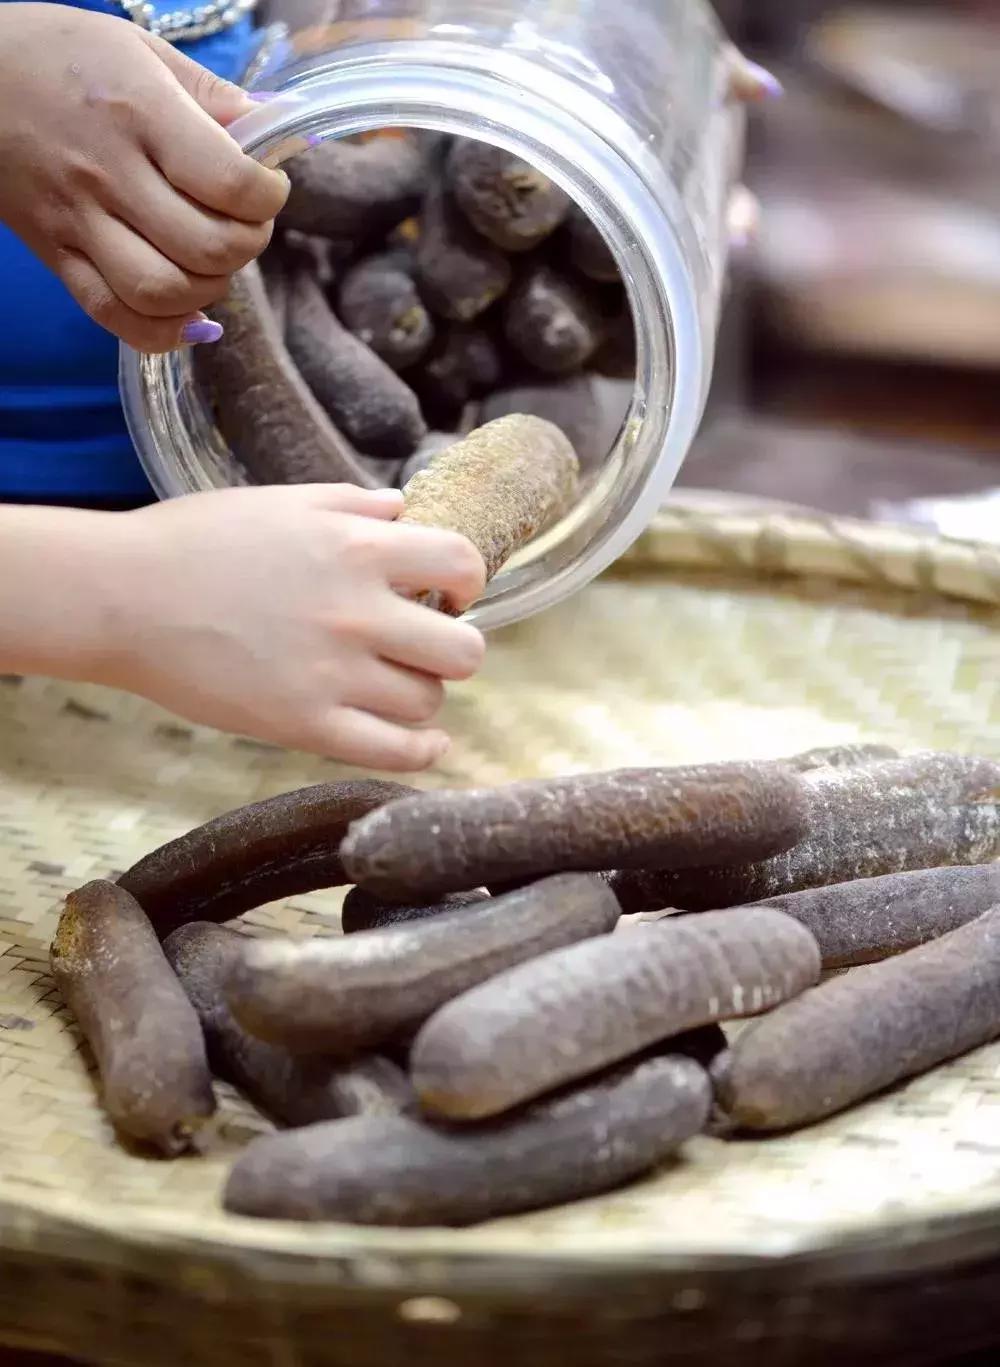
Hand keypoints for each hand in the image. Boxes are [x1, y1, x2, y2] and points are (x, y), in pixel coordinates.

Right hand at [0, 4, 287, 351]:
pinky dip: (164, 332)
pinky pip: (117, 319)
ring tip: (211, 260)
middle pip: (206, 249)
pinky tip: (189, 314)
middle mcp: (108, 174)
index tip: (268, 185)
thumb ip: (213, 95)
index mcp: (138, 113)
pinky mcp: (56, 256)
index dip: (268, 196)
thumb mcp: (140, 49)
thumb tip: (278, 128)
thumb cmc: (59, 56)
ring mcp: (77, 222)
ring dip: (207, 289)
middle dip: (247, 245)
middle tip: (243, 224)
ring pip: (163, 293)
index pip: (232, 183)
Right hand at [97, 485, 486, 769]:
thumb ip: (353, 503)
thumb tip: (405, 509)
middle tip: (423, 646)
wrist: (122, 597)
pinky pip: (393, 753)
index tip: (450, 591)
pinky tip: (426, 742)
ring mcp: (332, 675)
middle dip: (454, 647)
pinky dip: (422, 751)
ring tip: (396, 683)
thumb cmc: (196, 540)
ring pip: (428, 702)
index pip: (462, 565)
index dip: (467, 580)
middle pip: (463, 651)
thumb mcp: (282, 500)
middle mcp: (358, 613)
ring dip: (423, 693)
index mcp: (358, 548)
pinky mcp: (302, 725)